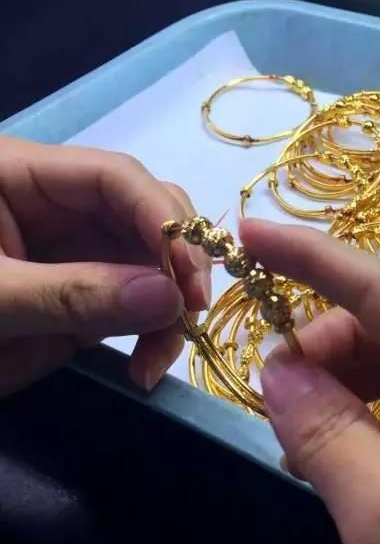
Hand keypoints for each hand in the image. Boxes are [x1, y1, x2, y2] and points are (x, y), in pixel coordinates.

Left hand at [0, 137, 209, 395]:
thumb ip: (71, 296)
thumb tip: (171, 298)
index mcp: (24, 176)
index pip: (115, 177)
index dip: (162, 218)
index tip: (188, 277)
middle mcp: (63, 207)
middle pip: (147, 214)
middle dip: (177, 263)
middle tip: (190, 315)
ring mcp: (77, 252)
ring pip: (154, 262)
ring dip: (171, 308)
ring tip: (156, 362)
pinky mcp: (84, 293)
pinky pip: (138, 302)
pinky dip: (153, 334)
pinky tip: (145, 367)